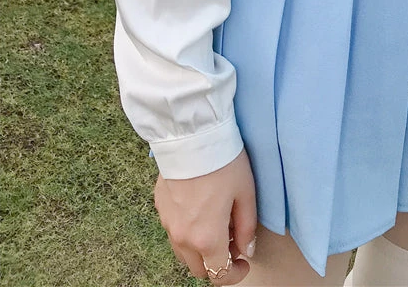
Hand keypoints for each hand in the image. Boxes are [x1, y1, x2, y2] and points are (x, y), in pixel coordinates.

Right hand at [153, 147, 257, 282]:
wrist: (192, 135)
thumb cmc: (223, 162)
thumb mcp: (246, 193)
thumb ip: (247, 227)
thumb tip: (247, 249)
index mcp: (206, 237)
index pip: (219, 275)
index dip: (235, 274)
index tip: (245, 262)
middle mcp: (182, 237)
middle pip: (199, 268)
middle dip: (217, 262)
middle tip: (233, 239)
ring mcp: (167, 223)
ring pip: (184, 252)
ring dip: (201, 248)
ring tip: (217, 223)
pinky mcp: (160, 207)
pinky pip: (174, 231)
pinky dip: (188, 231)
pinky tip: (201, 208)